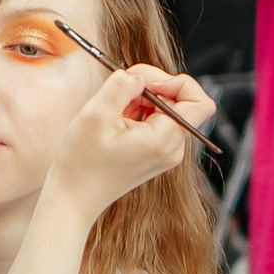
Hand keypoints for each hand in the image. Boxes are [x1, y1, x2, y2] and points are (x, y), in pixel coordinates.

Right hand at [44, 64, 215, 217]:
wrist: (73, 198)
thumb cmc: (81, 162)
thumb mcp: (96, 114)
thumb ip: (122, 85)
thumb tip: (139, 76)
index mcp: (164, 140)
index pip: (201, 103)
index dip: (178, 83)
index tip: (148, 84)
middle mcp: (173, 149)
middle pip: (179, 101)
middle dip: (151, 88)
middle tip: (120, 92)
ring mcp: (166, 153)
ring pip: (165, 109)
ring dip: (141, 101)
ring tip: (114, 113)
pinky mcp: (156, 154)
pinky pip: (156, 122)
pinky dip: (138, 114)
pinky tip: (116, 123)